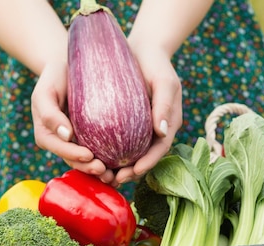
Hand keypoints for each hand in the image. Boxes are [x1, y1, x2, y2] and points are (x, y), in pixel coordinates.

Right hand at [31, 61, 107, 176]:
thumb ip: (50, 114)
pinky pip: (99, 151)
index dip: (73, 155)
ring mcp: (75, 142)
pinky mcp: (90, 138)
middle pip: (74, 160)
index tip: (88, 156)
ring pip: (86, 161)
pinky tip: (122, 165)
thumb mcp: (45, 92)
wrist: (67, 68)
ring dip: (99, 171)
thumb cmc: (54, 77)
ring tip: (114, 176)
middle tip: (105, 171)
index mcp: (47, 135)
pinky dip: (109, 160)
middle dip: (88, 168)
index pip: (59, 148)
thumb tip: (66, 135)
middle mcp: (61, 142)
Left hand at [111, 45, 181, 186]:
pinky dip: (109, 152)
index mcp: (168, 124)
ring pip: (131, 153)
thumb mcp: (164, 81)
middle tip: (114, 179)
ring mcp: (141, 127)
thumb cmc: (156, 63)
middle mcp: (155, 130)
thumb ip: (164, 105)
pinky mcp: (126, 122)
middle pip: (144, 157)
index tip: (134, 172)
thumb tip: (161, 132)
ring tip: (103, 176)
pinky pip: (119, 142)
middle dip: (131, 171)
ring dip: (118, 167)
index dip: (148, 163)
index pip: (160, 149)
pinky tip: (95, 158)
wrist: (143, 48)